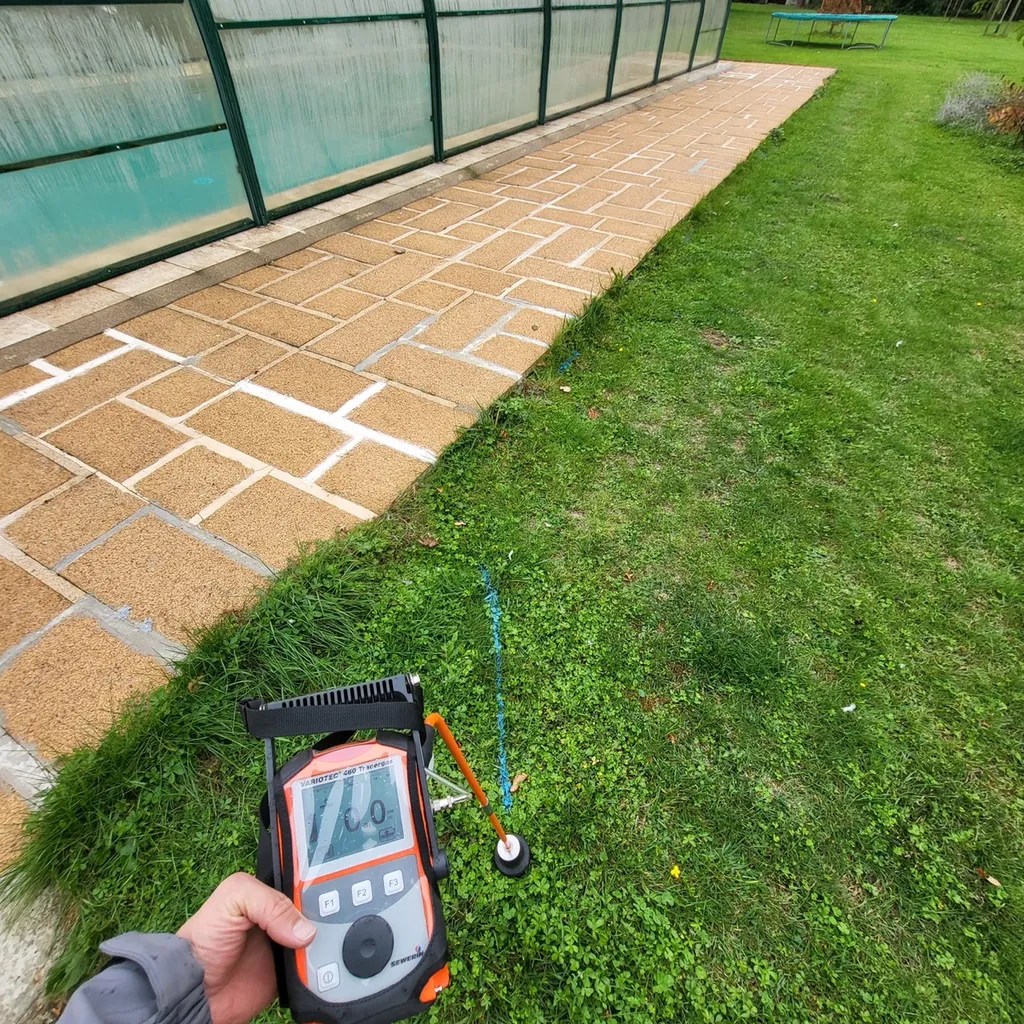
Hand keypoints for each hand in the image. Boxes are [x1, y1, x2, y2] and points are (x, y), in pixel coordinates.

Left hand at [178, 872, 316, 1023]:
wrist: (196, 991)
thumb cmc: (204, 939)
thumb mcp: (231, 899)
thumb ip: (268, 902)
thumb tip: (304, 928)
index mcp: (269, 892)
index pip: (302, 879)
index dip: (317, 881)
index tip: (332, 885)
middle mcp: (282, 916)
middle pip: (318, 906)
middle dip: (326, 911)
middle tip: (326, 918)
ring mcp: (288, 943)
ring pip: (321, 935)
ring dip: (326, 939)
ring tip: (322, 943)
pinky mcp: (292, 970)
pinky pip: (315, 964)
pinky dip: (321, 964)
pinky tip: (321, 962)